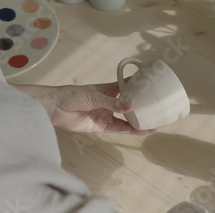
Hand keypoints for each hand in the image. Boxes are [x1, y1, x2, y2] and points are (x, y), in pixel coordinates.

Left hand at [14, 82, 154, 134]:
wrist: (54, 108)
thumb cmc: (72, 95)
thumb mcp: (94, 95)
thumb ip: (113, 102)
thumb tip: (132, 105)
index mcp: (109, 89)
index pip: (128, 86)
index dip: (140, 85)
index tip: (155, 85)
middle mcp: (110, 102)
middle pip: (130, 104)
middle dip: (143, 106)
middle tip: (160, 108)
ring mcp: (107, 115)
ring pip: (127, 119)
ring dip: (139, 121)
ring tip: (155, 122)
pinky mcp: (102, 127)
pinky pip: (119, 129)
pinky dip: (130, 130)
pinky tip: (141, 130)